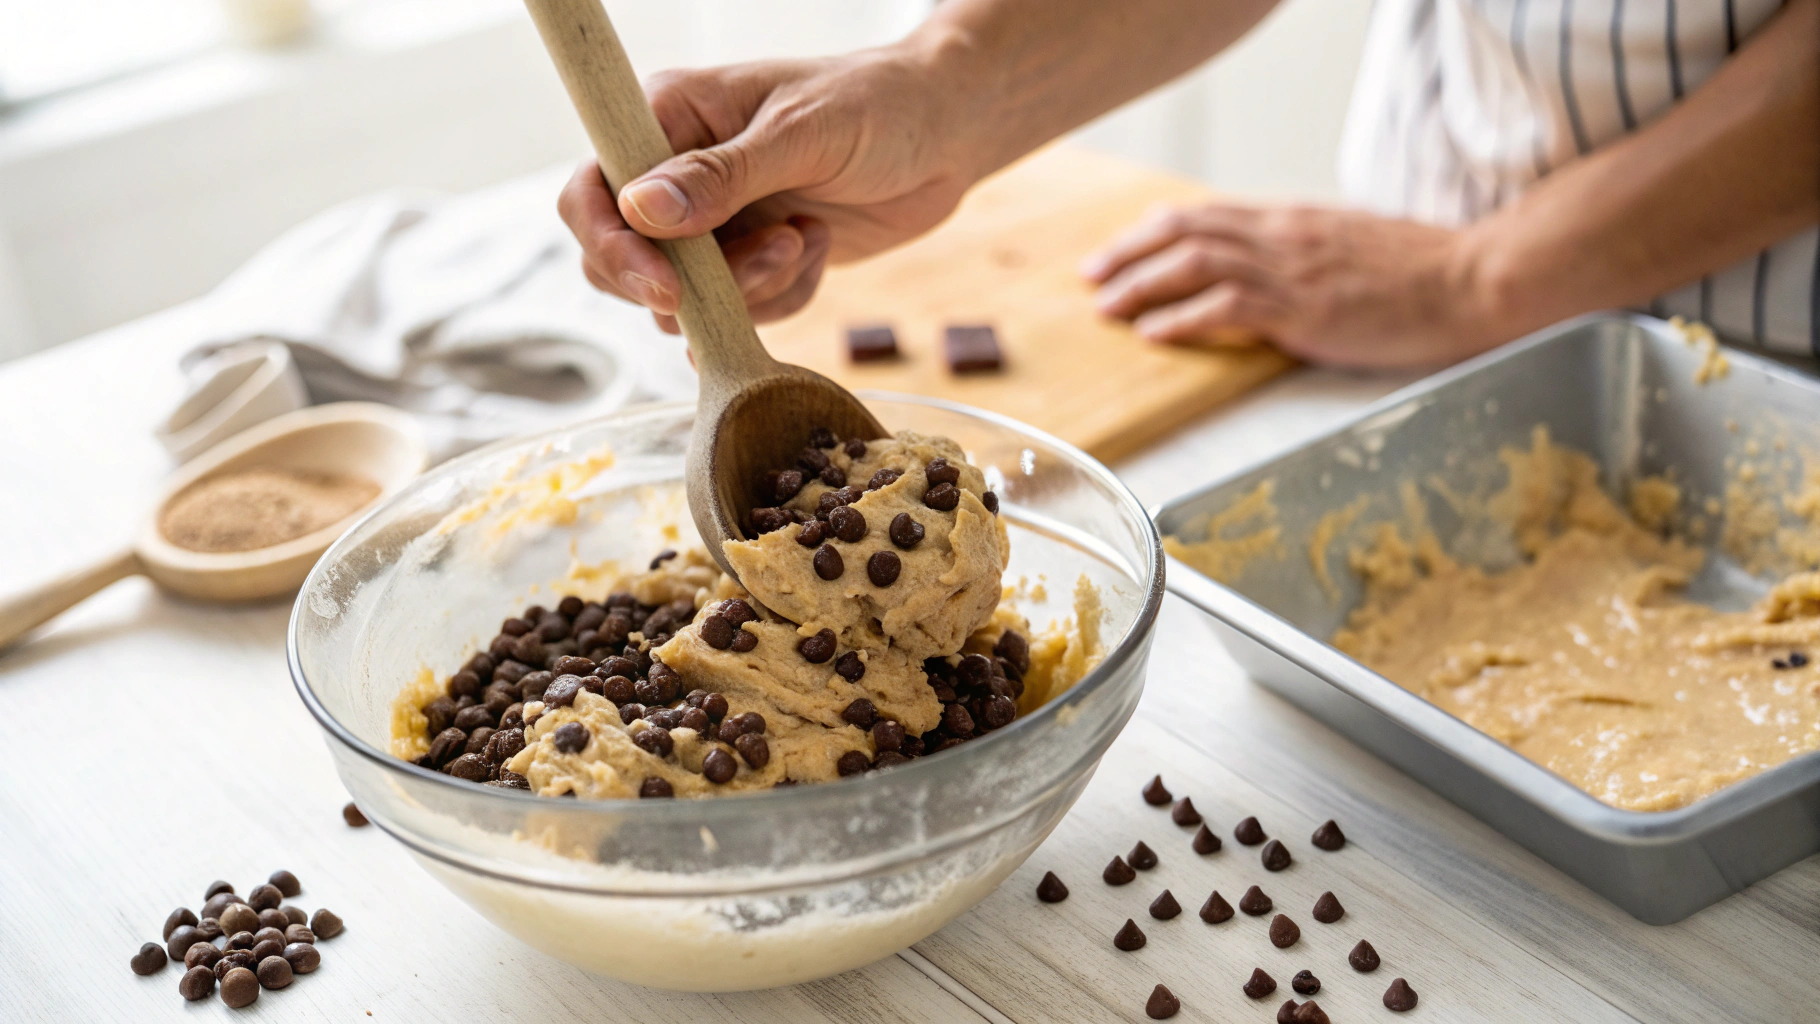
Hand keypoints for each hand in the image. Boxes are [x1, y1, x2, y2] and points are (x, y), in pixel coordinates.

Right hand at [558, 48, 975, 332]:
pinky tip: (818, 245)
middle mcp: (677, 173)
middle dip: (692, 284)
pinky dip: (784, 296)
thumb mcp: (802, 132)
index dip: (612, 247)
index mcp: (668, 117)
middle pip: (622, 263)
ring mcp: (714, 223)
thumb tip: (640, 209)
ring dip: (750, 288)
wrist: (947, 134)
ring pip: (686, 301)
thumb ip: (721, 176)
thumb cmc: (878, 105)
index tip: (669, 286)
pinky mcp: (753, 262)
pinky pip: (740, 314)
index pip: (591, 192)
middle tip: (770, 257)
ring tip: (805, 238)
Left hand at [1079, 202, 1511, 368]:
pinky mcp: (1303, 309)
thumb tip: (1267, 268)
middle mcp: (1281, 236)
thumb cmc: (1419, 273)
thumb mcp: (1348, 248)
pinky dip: (1182, 319)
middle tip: (1090, 275)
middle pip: (1185, 231)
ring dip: (1141, 285)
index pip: (1207, 215)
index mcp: (1291, 221)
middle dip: (1128, 252)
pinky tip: (1153, 333)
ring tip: (1106, 307)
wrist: (1469, 280)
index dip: (1155, 230)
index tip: (1122, 247)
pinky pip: (1227, 307)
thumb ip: (1302, 252)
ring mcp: (1290, 270)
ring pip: (1194, 264)